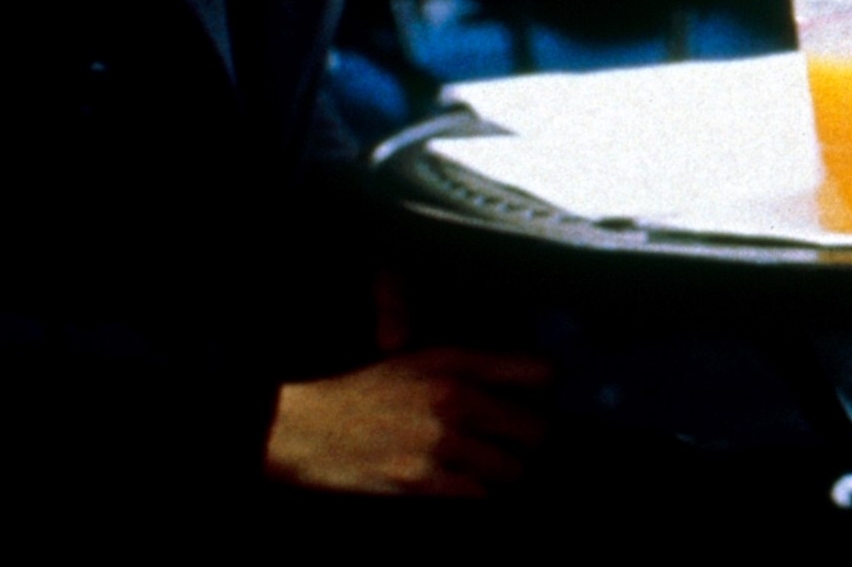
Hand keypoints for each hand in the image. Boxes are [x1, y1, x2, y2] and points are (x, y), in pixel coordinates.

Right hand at [264, 347, 551, 495]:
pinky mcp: (423, 481)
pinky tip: (462, 487)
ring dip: (504, 474)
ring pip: (513, 470)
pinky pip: (479, 496)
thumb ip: (464, 364)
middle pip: (537, 429)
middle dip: (530, 442)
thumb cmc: (359, 392)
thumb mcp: (411, 356)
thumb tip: (515, 374)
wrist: (303, 427)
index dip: (548, 391)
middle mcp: (455, 397)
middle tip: (515, 447)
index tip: (542, 403)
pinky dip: (476, 495)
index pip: (538, 371)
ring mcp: (441, 442)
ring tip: (488, 471)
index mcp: (454, 360)